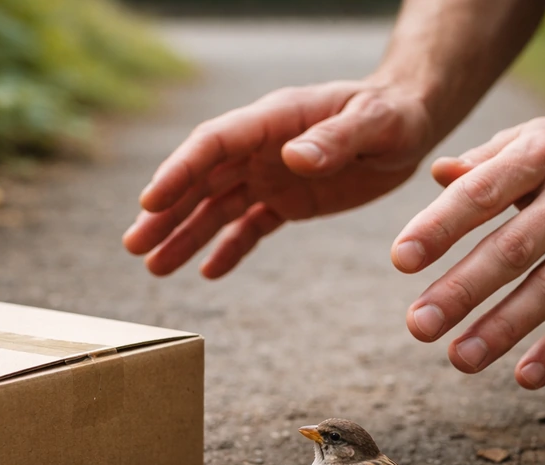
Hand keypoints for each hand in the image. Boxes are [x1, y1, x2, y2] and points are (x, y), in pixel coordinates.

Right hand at [124, 79, 433, 277]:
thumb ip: (335, 138)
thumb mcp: (375, 123)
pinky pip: (249, 226)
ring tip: (153, 266)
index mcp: (273, 121)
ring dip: (184, 235)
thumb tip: (291, 158)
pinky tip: (205, 272)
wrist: (411, 123)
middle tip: (133, 245)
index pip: (213, 144)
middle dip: (166, 213)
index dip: (180, 171)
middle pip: (201, 180)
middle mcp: (261, 148)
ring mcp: (269, 175)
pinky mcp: (286, 200)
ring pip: (216, 208)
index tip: (150, 201)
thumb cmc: (395, 114)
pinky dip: (228, 248)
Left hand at [393, 106, 544, 388]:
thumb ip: (480, 162)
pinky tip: (526, 376)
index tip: (402, 259)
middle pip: (513, 249)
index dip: (441, 227)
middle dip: (463, 290)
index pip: (482, 193)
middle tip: (419, 325)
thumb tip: (437, 172)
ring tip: (460, 359)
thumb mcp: (527, 140)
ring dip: (504, 328)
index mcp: (539, 155)